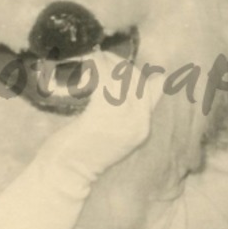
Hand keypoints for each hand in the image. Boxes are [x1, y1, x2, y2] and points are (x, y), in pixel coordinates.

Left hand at [43, 52, 160, 182]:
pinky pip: (104, 82)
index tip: (116, 63)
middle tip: (100, 57)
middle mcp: (138, 124)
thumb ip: (135, 110)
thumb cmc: (85, 149)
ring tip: (92, 58)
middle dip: (119, 63)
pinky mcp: (102, 116)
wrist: (67, 171)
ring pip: (120, 78)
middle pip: (136, 80)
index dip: (133, 71)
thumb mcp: (117, 131)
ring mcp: (121, 121)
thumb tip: (160, 80)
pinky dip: (95, 69)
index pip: (150, 88)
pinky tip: (86, 66)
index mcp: (143, 127)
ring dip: (105, 62)